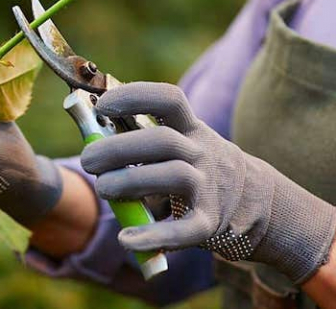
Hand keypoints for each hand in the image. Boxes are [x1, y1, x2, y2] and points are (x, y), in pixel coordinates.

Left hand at [81, 82, 335, 283]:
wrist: (252, 201)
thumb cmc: (190, 166)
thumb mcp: (174, 142)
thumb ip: (135, 133)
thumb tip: (83, 117)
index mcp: (189, 128)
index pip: (169, 99)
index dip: (135, 96)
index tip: (103, 105)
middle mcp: (201, 152)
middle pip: (164, 140)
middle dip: (120, 147)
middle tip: (88, 159)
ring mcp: (208, 187)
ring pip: (175, 176)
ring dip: (131, 181)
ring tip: (103, 188)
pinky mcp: (210, 223)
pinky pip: (185, 230)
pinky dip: (154, 236)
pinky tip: (125, 239)